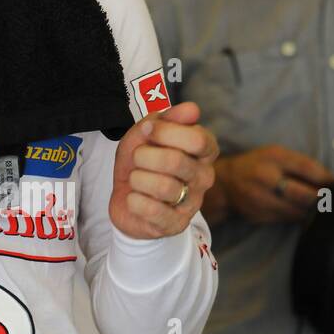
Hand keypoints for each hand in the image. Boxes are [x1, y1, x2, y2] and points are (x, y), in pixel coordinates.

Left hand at [110, 101, 218, 239]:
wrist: (129, 202)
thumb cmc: (141, 164)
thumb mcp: (144, 137)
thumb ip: (164, 120)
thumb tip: (191, 109)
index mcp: (203, 152)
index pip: (198, 139)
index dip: (166, 131)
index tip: (149, 131)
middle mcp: (204, 177)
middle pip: (176, 161)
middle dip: (144, 156)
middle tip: (138, 159)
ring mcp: (192, 203)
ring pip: (162, 187)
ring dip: (137, 179)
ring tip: (137, 181)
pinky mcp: (175, 225)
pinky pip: (151, 210)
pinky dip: (134, 201)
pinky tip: (135, 199)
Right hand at [219, 144, 333, 223]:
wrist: (224, 183)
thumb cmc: (255, 165)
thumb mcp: (275, 154)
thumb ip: (300, 163)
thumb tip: (330, 181)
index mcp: (272, 157)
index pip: (309, 168)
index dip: (327, 179)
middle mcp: (265, 178)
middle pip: (306, 195)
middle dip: (322, 199)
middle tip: (329, 200)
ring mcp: (261, 199)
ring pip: (299, 211)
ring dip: (312, 211)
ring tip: (316, 206)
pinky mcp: (260, 215)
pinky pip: (288, 219)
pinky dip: (298, 216)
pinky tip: (299, 211)